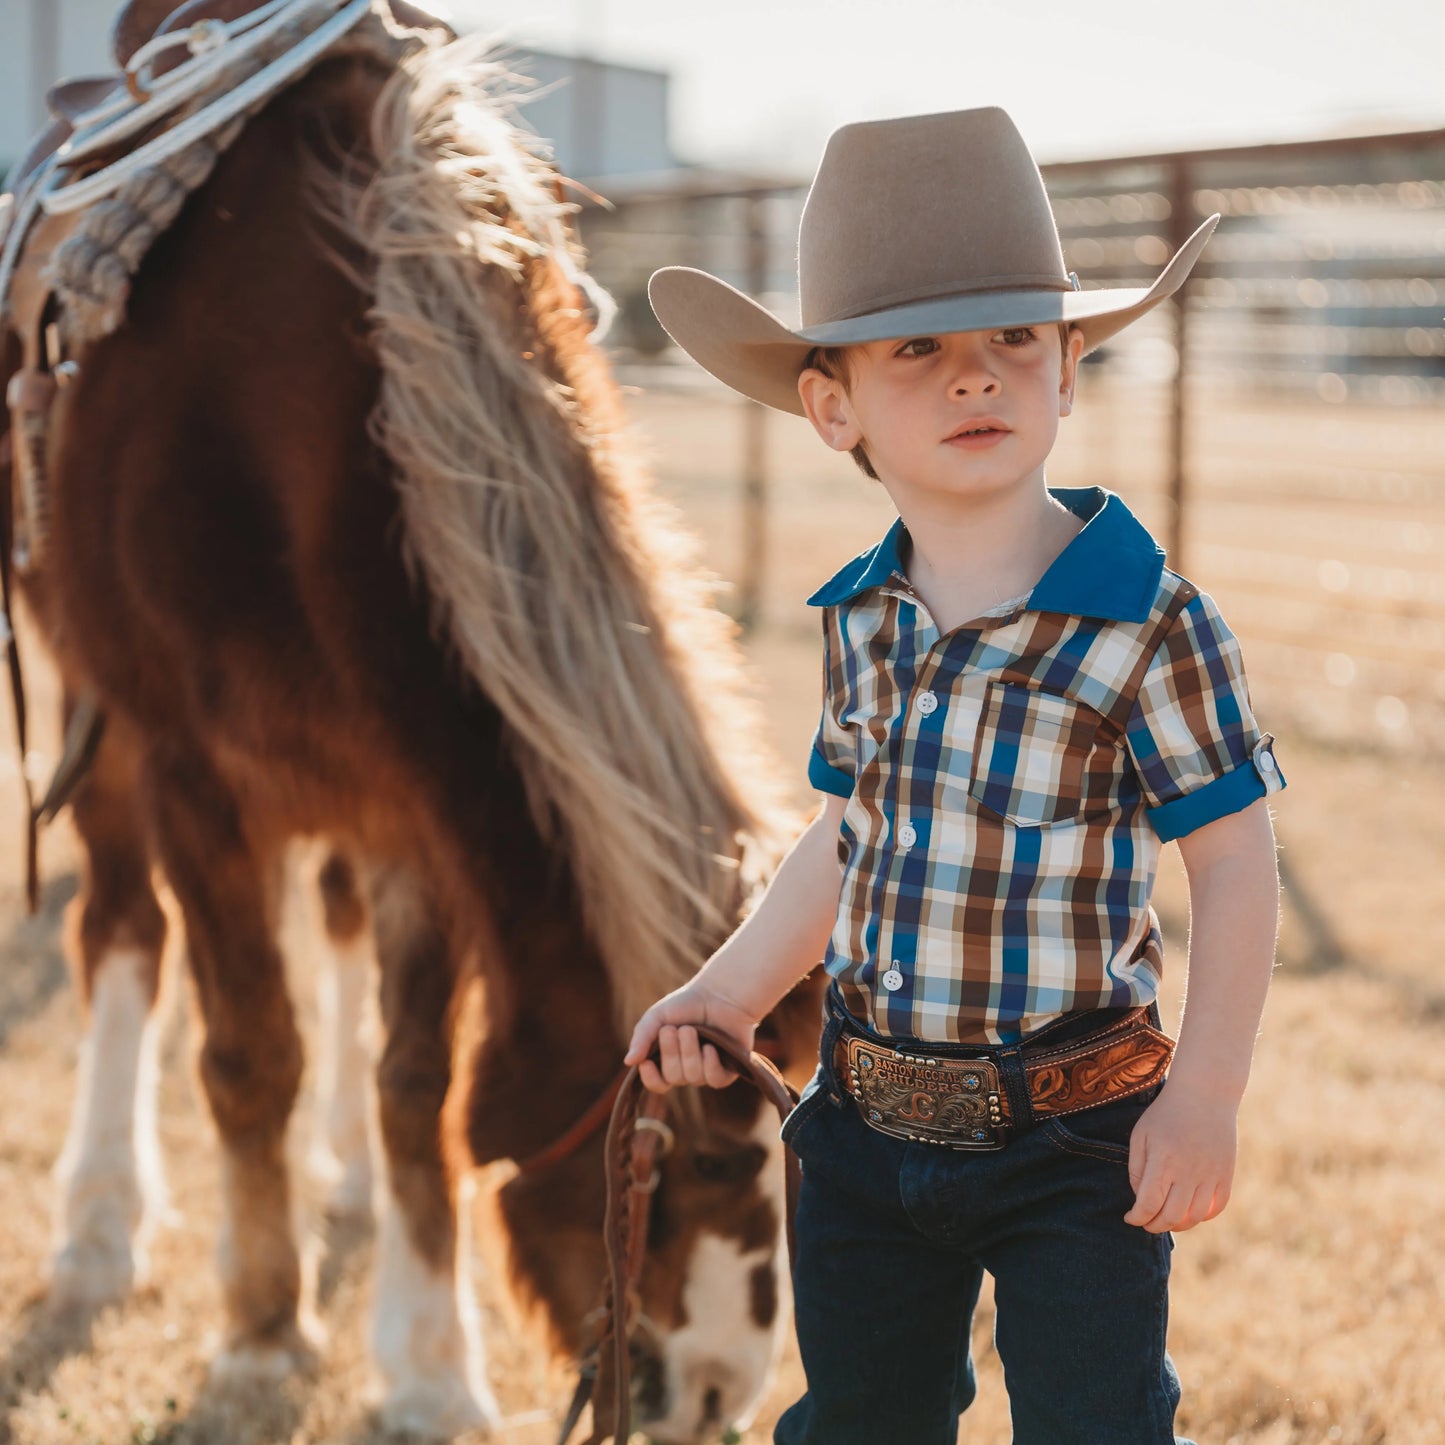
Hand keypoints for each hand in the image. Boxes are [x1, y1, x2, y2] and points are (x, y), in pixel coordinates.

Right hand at [623, 980, 757, 1093]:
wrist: (719, 992)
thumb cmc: (686, 1004)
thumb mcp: (657, 1016)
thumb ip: (642, 1037)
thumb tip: (628, 1062)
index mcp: (668, 1060)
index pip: (657, 1084)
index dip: (651, 1079)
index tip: (647, 1063)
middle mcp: (687, 1070)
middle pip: (673, 1078)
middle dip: (671, 1053)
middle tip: (673, 1029)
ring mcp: (707, 1071)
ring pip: (693, 1077)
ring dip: (690, 1052)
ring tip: (691, 1030)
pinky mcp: (728, 1070)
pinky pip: (716, 1080)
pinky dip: (710, 1064)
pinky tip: (709, 1048)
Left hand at [1124, 1083, 1237, 1232]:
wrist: (1204, 1094)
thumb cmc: (1166, 1114)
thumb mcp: (1141, 1135)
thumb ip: (1137, 1169)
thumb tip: (1141, 1199)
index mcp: (1163, 1160)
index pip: (1149, 1204)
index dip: (1137, 1217)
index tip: (1130, 1218)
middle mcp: (1189, 1171)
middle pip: (1172, 1216)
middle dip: (1154, 1225)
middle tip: (1146, 1223)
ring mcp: (1211, 1174)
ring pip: (1195, 1217)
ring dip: (1178, 1225)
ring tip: (1166, 1220)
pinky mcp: (1227, 1175)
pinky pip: (1217, 1207)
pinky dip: (1202, 1216)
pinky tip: (1189, 1211)